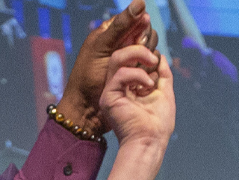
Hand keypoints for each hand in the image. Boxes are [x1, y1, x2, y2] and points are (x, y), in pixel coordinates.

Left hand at [57, 0, 156, 133]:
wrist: (86, 109)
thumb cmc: (88, 76)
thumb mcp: (103, 47)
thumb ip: (122, 26)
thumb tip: (141, 3)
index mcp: (109, 33)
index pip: (133, 19)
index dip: (139, 27)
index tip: (137, 38)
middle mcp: (120, 44)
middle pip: (144, 33)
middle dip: (144, 42)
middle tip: (138, 54)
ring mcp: (129, 60)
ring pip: (149, 49)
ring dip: (148, 56)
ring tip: (141, 66)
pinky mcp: (135, 75)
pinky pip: (150, 65)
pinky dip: (151, 68)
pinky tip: (147, 75)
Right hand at [100, 44, 173, 146]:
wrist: (151, 142)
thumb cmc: (158, 124)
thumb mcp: (164, 93)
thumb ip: (163, 74)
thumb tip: (160, 57)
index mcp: (129, 86)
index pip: (130, 59)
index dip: (142, 52)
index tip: (156, 58)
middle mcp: (118, 87)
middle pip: (121, 55)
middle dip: (139, 49)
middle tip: (153, 58)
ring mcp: (111, 91)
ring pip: (117, 58)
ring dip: (137, 55)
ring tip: (152, 63)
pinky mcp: (108, 97)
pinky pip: (120, 74)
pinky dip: (137, 75)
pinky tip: (148, 86)